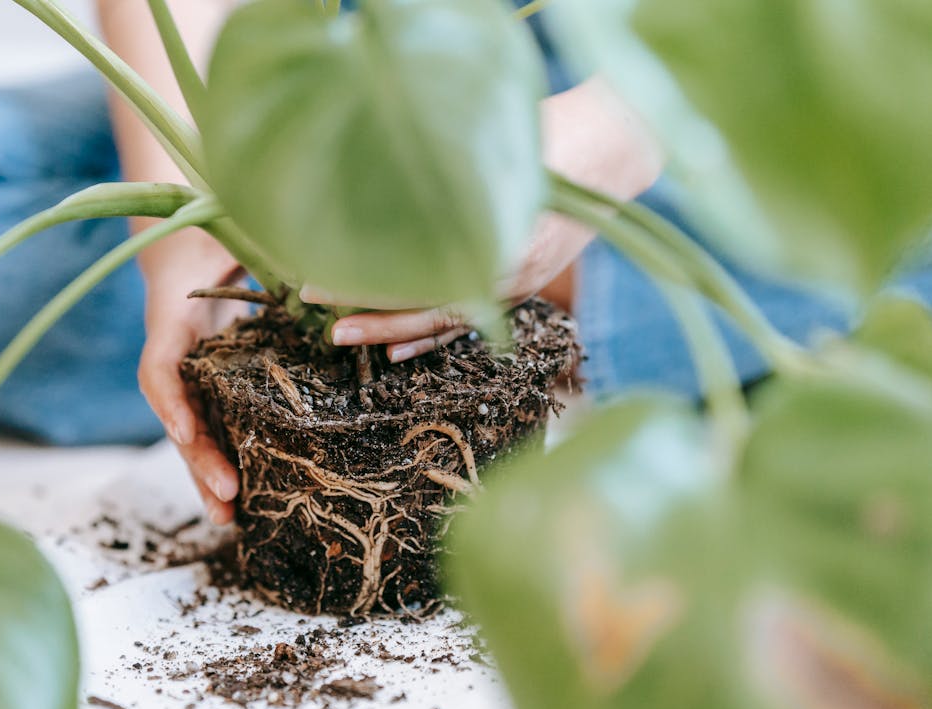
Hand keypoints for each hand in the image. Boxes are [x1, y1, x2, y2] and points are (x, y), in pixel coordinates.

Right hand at [138, 227, 242, 524]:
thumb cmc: (211, 229)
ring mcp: (191, 373)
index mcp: (172, 317)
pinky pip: (214, 425)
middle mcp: (176, 353)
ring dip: (209, 475)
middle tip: (225, 496)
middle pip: (178, 416)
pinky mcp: (210, 382)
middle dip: (199, 459)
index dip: (170, 401)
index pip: (160, 364)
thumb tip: (311, 276)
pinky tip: (242, 499)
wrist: (187, 239)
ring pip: (194, 433)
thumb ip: (259, 248)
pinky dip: (225, 460)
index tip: (185, 432)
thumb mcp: (232, 228)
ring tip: (228, 519)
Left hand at [304, 77, 663, 360]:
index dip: (367, 280)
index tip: (318, 277)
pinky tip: (397, 350)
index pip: (420, 272)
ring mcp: (515, 283)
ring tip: (344, 333)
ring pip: (444, 318)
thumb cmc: (558, 136)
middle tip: (316, 300)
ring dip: (392, 329)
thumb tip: (378, 177)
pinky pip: (468, 322)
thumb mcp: (503, 146)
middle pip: (427, 302)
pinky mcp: (518, 285)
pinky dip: (431, 337)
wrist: (614, 149)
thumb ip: (451, 171)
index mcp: (502, 236)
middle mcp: (509, 269)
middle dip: (369, 308)